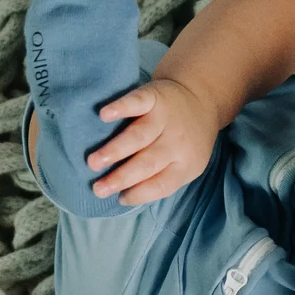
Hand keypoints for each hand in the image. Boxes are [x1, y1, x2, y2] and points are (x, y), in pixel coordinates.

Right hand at [86, 76, 218, 205]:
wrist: (201, 97)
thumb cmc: (186, 139)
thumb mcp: (188, 163)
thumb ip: (162, 177)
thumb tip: (123, 195)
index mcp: (186, 164)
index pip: (162, 184)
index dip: (140, 193)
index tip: (119, 198)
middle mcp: (176, 142)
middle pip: (147, 163)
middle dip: (121, 177)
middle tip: (98, 189)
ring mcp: (165, 118)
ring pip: (139, 136)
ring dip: (114, 150)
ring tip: (93, 162)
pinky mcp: (155, 96)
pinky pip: (137, 102)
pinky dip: (121, 107)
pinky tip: (104, 115)